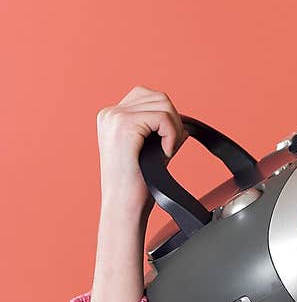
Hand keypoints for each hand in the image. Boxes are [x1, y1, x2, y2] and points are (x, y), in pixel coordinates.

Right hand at [96, 85, 188, 212]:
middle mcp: (110, 113)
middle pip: (159, 97)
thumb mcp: (151, 149)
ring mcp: (115, 117)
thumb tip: (181, 121)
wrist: (124, 204)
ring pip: (163, 105)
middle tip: (170, 146)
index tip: (166, 142)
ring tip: (167, 150)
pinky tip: (165, 152)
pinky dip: (171, 135)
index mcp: (112, 116)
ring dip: (174, 129)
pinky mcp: (124, 125)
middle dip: (173, 122)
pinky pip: (163, 118)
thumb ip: (162, 131)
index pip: (149, 97)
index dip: (167, 118)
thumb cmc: (137, 183)